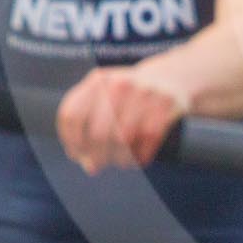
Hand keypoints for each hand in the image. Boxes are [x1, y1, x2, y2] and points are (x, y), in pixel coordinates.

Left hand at [56, 64, 190, 172]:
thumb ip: (89, 128)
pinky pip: (148, 141)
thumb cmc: (129, 96)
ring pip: (123, 140)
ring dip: (119, 159)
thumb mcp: (104, 99)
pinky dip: (140, 156)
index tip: (76, 154)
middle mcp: (120, 84)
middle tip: (99, 164)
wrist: (171, 77)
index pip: (72, 115)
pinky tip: (137, 158)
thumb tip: (89, 165)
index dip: (71, 141)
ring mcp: (144, 93)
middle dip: (96, 156)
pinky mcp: (166, 105)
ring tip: (119, 162)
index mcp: (98, 80)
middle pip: (97, 133)